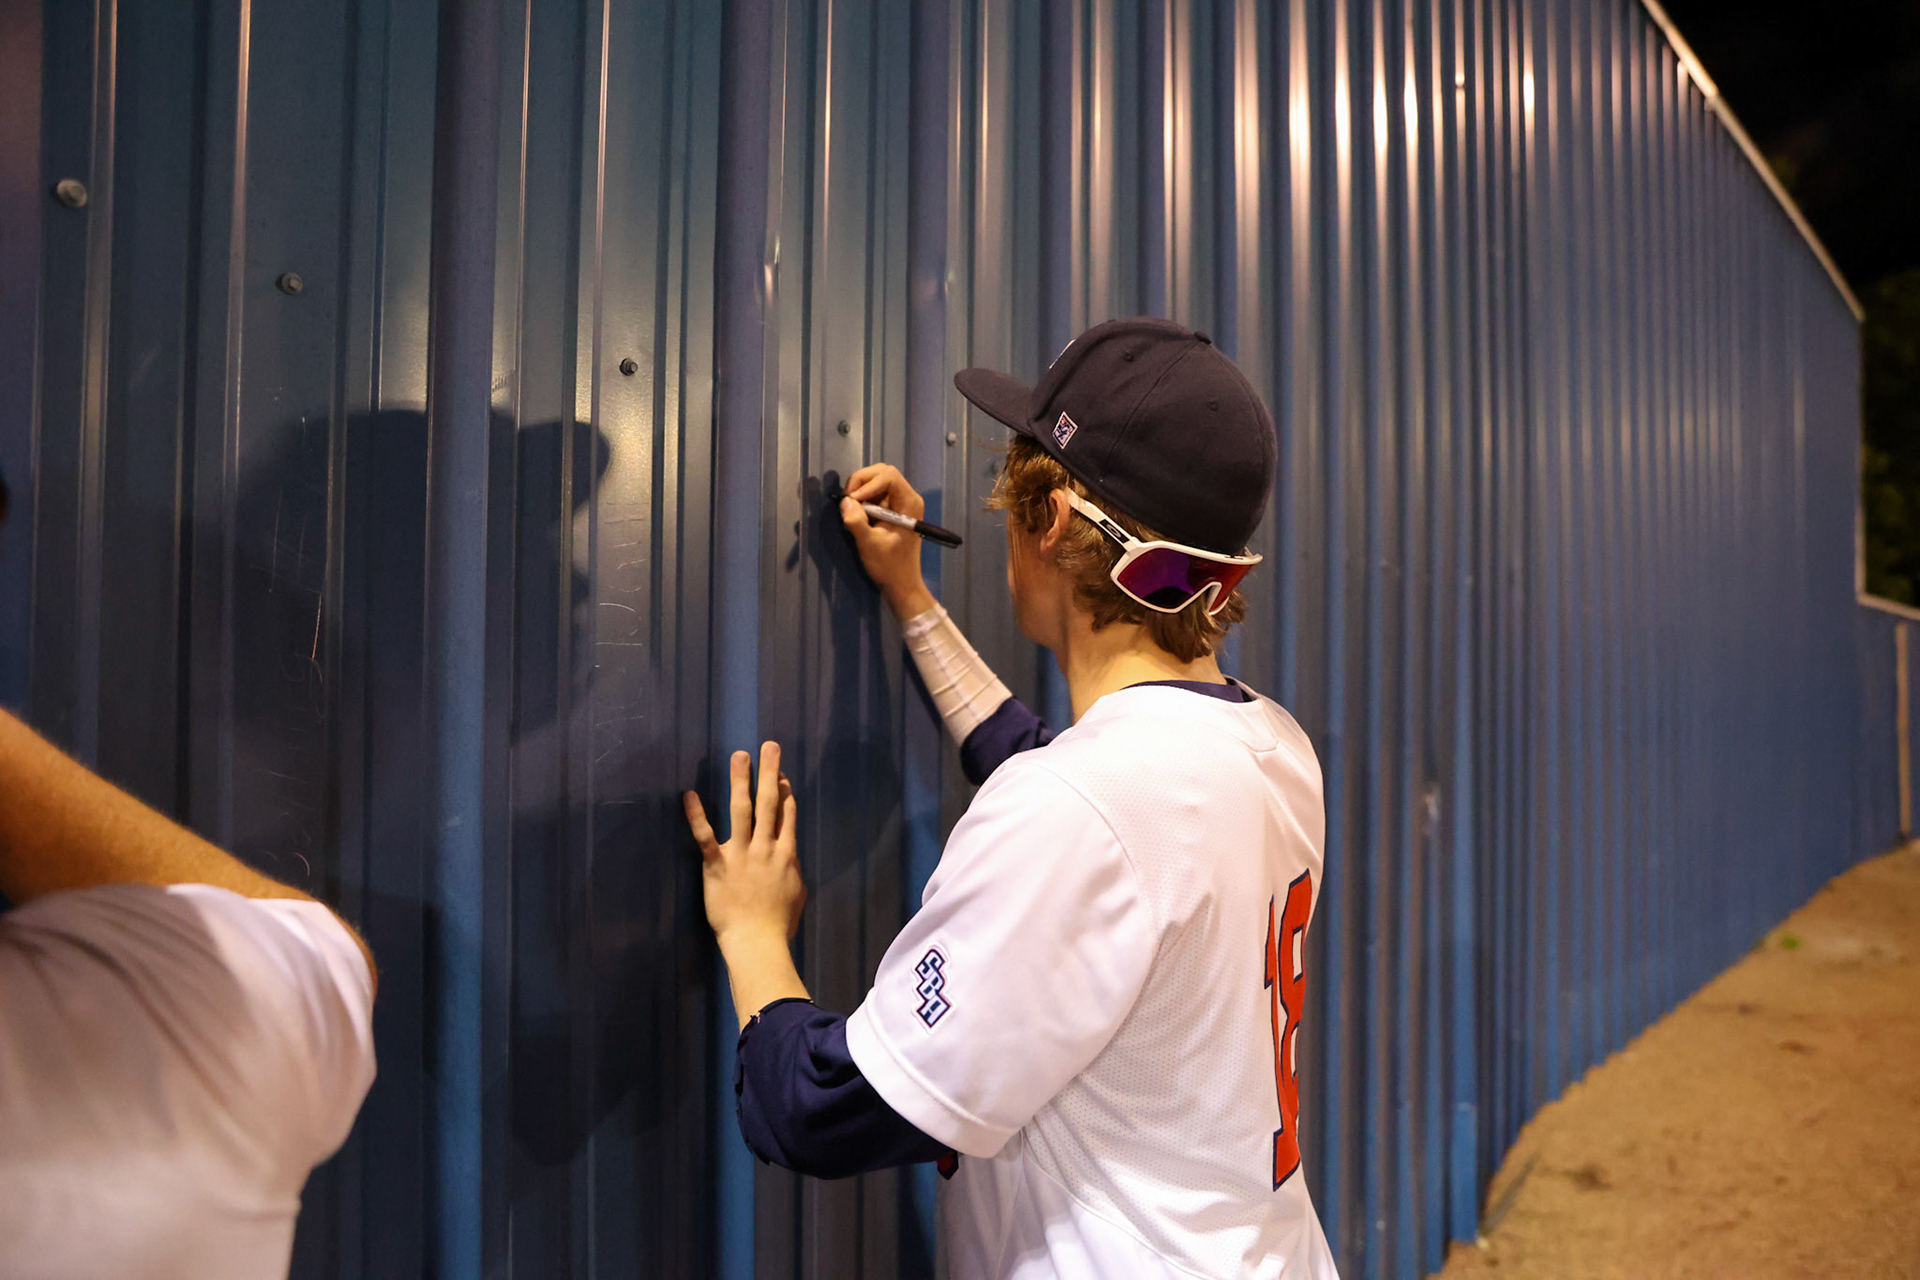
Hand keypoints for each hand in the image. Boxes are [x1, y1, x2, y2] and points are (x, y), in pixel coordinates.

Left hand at [684, 742, 805, 944]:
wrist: (758, 942)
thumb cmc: (779, 924)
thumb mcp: (797, 893)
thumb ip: (793, 870)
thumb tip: (790, 856)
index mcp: (786, 854)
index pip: (787, 815)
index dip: (785, 792)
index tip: (781, 773)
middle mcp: (766, 848)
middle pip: (770, 803)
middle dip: (770, 772)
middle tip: (769, 747)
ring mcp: (742, 855)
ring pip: (742, 810)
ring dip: (741, 781)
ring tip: (740, 756)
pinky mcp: (718, 865)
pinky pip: (706, 836)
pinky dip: (696, 815)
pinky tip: (689, 795)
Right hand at [839, 463, 935, 618]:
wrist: (901, 584)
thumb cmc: (889, 566)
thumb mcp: (869, 544)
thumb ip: (856, 521)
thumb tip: (844, 501)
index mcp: (909, 502)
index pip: (888, 475)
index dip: (867, 483)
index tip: (853, 500)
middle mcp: (907, 497)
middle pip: (882, 473)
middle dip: (861, 482)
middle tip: (848, 500)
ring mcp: (900, 503)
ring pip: (877, 481)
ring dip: (860, 490)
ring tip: (851, 508)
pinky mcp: (892, 510)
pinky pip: (875, 494)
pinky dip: (863, 499)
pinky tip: (857, 513)